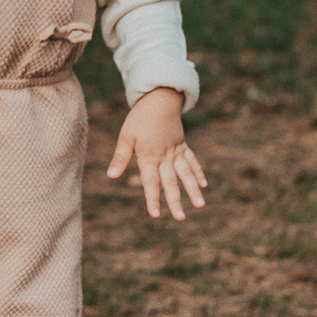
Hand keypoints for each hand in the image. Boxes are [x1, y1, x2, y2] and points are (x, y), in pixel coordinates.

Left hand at [106, 87, 208, 220]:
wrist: (159, 99)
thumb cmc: (139, 118)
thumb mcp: (126, 136)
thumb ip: (120, 157)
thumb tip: (111, 176)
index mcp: (149, 156)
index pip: (151, 181)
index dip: (153, 198)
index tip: (156, 214)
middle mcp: (165, 156)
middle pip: (171, 182)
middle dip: (176, 201)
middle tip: (180, 218)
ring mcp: (176, 151)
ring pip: (186, 173)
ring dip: (193, 189)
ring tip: (200, 205)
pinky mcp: (182, 146)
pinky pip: (192, 161)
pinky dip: (198, 172)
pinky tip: (204, 185)